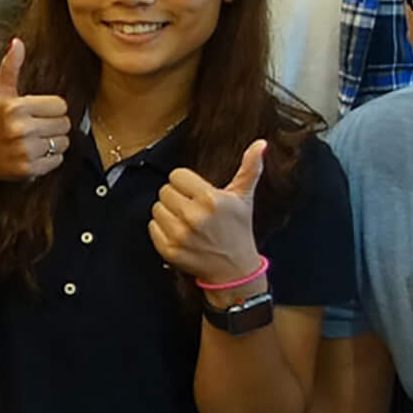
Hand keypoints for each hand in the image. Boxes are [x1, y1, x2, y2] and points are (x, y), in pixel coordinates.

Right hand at [0, 39, 71, 184]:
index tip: (37, 114)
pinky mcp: (29, 169)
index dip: (51, 109)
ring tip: (35, 142)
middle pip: (64, 124)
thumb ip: (10, 67)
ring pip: (63, 143)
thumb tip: (17, 42)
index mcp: (17, 107)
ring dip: (53, 144)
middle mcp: (21, 129)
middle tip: (36, 129)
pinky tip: (33, 155)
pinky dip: (49, 160)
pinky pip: (57, 161)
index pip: (59, 105)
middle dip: (54, 126)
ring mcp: (25, 150)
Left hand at [151, 138, 265, 287]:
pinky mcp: (169, 249)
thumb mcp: (244, 198)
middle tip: (191, 208)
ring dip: (168, 212)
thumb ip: (250, 168)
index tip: (195, 192)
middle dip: (176, 197)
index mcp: (211, 199)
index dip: (185, 183)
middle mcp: (194, 216)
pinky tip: (179, 233)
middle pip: (164, 191)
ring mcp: (180, 234)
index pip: (177, 175)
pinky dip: (161, 228)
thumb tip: (261, 143)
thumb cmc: (238, 230)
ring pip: (156, 208)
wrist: (234, 270)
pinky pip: (152, 226)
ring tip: (185, 221)